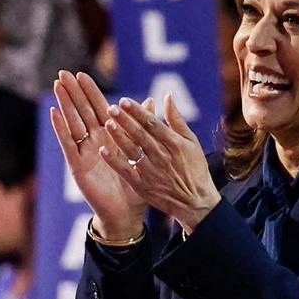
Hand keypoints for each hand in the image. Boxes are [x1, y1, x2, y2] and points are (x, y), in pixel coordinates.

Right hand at [51, 70, 145, 239]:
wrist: (127, 213)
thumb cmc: (135, 185)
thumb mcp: (141, 153)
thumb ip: (143, 126)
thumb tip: (150, 100)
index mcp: (110, 137)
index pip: (98, 108)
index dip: (89, 91)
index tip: (81, 74)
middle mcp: (94, 142)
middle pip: (81, 111)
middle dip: (73, 92)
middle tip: (63, 73)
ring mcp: (84, 153)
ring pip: (73, 123)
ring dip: (65, 104)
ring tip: (57, 87)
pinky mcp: (78, 166)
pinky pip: (68, 144)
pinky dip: (61, 128)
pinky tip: (54, 113)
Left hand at [102, 92, 220, 233]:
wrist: (195, 202)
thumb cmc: (194, 168)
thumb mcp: (191, 142)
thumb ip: (177, 119)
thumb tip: (167, 96)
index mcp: (174, 143)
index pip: (152, 123)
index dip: (137, 111)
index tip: (124, 100)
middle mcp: (161, 156)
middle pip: (140, 134)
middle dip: (125, 120)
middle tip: (110, 107)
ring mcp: (151, 172)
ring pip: (132, 151)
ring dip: (118, 137)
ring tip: (107, 123)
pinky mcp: (142, 186)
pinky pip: (126, 171)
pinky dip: (114, 162)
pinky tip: (103, 151)